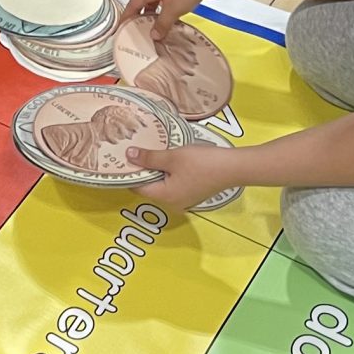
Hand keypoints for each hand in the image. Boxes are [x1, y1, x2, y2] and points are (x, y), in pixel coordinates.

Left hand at [128, 141, 243, 209]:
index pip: (137, 187)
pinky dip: (167, 172)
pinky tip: (167, 158)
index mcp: (164, 197)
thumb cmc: (201, 163)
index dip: (129, 172)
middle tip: (133, 150)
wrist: (232, 168)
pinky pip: (172, 184)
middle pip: (149, 187)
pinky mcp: (192, 193)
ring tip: (148, 151)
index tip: (121, 157)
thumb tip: (128, 155)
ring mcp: (183, 200)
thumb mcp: (172, 157)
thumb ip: (149, 158)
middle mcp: (172, 203)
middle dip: (142, 170)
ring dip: (155, 170)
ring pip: (161, 184)